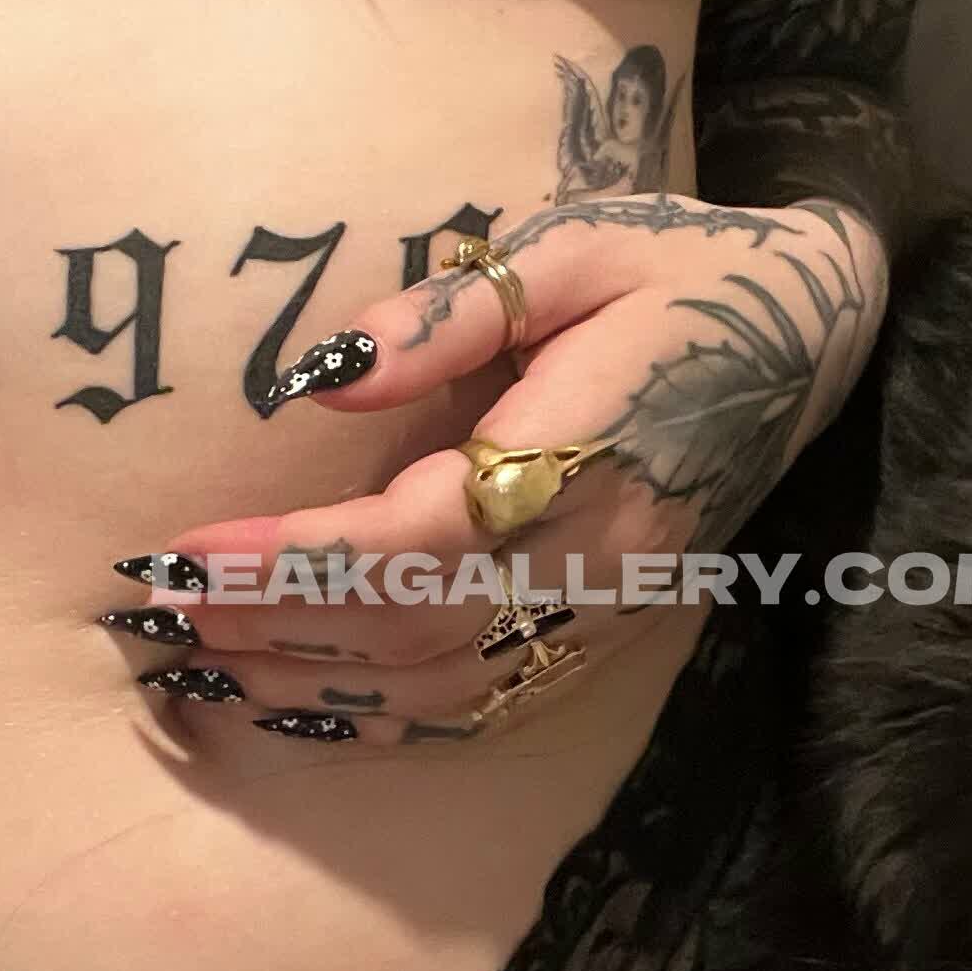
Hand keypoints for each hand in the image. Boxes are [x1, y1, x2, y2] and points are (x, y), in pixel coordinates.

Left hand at [103, 193, 886, 749]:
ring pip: (441, 689)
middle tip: (162, 610)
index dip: (297, 562)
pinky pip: (482, 708)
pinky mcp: (601, 637)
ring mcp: (602, 612)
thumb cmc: (679, 274)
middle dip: (276, 628)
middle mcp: (594, 558)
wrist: (809, 339)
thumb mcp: (576, 248)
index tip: (191, 549)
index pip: (418, 539)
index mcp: (583, 454)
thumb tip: (325, 379)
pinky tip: (297, 707)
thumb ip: (455, 311)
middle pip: (413, 629)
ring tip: (199, 664)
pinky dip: (380, 722)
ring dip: (311, 687)